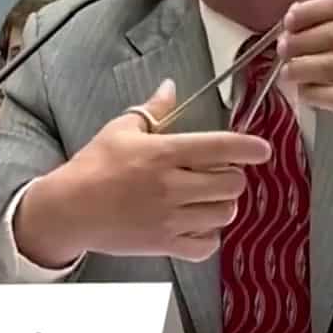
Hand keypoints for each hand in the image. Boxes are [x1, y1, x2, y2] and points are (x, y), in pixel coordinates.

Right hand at [14, 79, 272, 267]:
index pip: (220, 148)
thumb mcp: (121, 129)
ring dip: (224, 204)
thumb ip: (153, 109)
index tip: (262, 149)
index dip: (249, 147)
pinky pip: (206, 245)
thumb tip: (170, 87)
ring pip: (224, 213)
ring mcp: (169, 218)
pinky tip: (198, 223)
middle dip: (234, 176)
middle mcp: (171, 186)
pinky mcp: (164, 244)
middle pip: (231, 183)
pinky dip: (209, 235)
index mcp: (164, 154)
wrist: (69, 209)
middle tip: (222, 172)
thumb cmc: (94, 167)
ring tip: (210, 197)